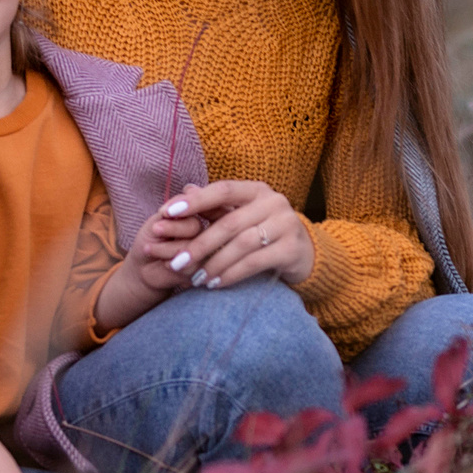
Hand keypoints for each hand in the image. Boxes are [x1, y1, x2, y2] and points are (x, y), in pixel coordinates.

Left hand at [157, 180, 314, 290]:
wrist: (305, 253)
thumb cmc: (265, 231)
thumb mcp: (242, 215)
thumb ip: (215, 206)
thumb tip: (184, 190)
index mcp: (258, 190)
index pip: (224, 189)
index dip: (196, 201)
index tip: (167, 212)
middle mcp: (274, 202)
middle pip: (230, 222)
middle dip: (200, 244)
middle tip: (176, 262)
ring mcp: (286, 225)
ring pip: (242, 244)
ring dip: (214, 263)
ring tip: (196, 278)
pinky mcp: (292, 249)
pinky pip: (255, 262)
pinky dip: (231, 274)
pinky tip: (215, 283)